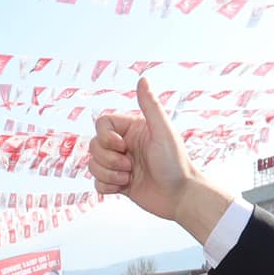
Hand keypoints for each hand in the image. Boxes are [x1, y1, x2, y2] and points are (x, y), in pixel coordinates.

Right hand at [89, 77, 196, 220]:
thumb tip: (143, 78)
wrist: (180, 196)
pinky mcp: (118, 183)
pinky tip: (125, 187)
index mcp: (132, 129)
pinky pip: (97, 183)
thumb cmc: (175, 163)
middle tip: (130, 165)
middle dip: (108, 159)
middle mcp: (124, 145)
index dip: (105, 136)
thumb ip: (151, 105)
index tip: (122, 145)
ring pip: (93, 164)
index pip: (102, 124)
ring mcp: (120, 165)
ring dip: (108, 173)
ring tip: (129, 177)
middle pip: (94, 145)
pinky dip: (107, 186)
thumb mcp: (163, 131)